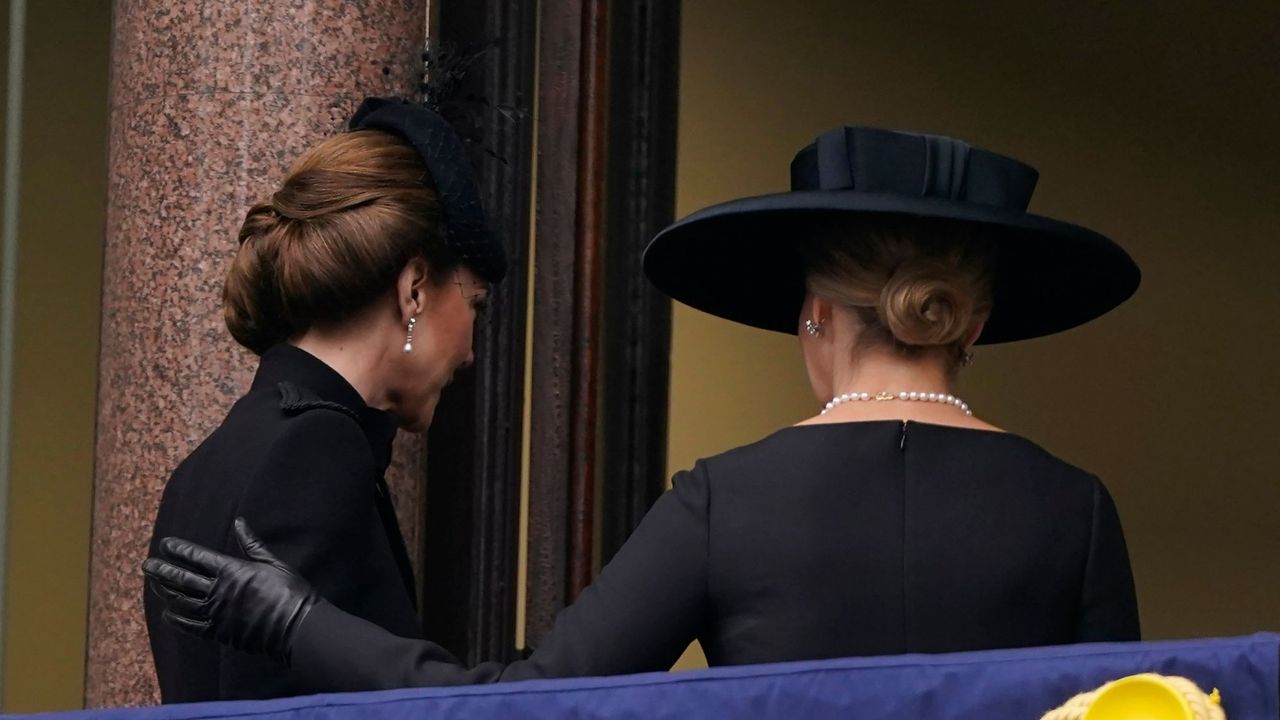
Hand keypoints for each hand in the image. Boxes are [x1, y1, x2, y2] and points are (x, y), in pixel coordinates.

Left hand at [142, 517, 319, 664]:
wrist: (296, 626)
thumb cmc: (290, 591)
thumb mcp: (272, 561)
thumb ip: (251, 543)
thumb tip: (239, 521)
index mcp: (232, 570)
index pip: (197, 557)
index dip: (179, 549)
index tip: (165, 544)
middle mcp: (219, 591)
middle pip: (182, 579)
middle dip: (162, 570)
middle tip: (147, 565)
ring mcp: (216, 613)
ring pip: (181, 601)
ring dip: (165, 592)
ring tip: (154, 585)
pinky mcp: (219, 632)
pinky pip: (190, 626)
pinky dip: (176, 619)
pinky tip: (167, 614)